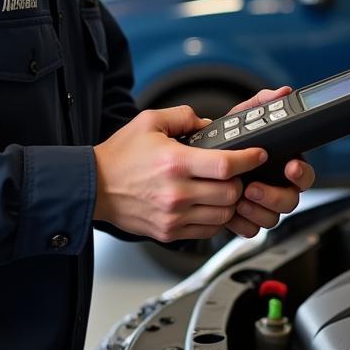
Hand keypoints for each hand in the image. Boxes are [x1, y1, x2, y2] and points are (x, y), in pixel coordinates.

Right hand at [92, 105, 267, 242]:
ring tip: (223, 189)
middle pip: (230, 193)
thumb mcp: (149, 122)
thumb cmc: (119, 156)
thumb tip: (209, 124)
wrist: (92, 187)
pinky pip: (208, 231)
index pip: (226, 165)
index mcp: (174, 163)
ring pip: (223, 215)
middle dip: (240, 182)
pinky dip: (215, 218)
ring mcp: (173, 216)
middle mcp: (176, 193)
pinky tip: (208, 205)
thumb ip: (183, 116)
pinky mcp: (170, 232)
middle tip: (236, 173)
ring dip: (230, 202)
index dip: (249, 159)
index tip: (258, 155)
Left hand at [220, 87, 316, 238]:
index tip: (291, 167)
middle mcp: (275, 186)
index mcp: (281, 163)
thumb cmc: (223, 143)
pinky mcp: (245, 219)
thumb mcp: (239, 119)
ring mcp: (261, 204)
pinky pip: (252, 230)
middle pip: (291, 200)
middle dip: (274, 196)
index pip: (304, 174)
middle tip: (253, 188)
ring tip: (239, 200)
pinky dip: (243, 224)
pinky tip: (232, 214)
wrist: (194, 166)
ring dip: (258, 210)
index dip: (301, 173)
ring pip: (273, 218)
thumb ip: (260, 105)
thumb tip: (282, 92)